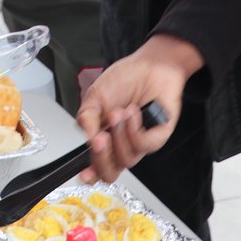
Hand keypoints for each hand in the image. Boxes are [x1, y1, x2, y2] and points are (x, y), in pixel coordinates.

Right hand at [76, 35, 203, 181]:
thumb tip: (86, 138)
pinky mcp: (157, 138)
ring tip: (119, 112)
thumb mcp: (95, 96)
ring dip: (120, 134)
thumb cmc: (124, 79)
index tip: (83, 174)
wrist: (149, 65)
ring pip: (126, 159)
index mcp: (103, 138)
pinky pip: (143, 146)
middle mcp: (121, 145)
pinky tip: (134, 112)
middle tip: (100, 138)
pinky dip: (135, 129)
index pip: (96, 166)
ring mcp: (139, 143)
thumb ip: (86, 117)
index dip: (89, 175)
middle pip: (109, 173)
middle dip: (102, 157)